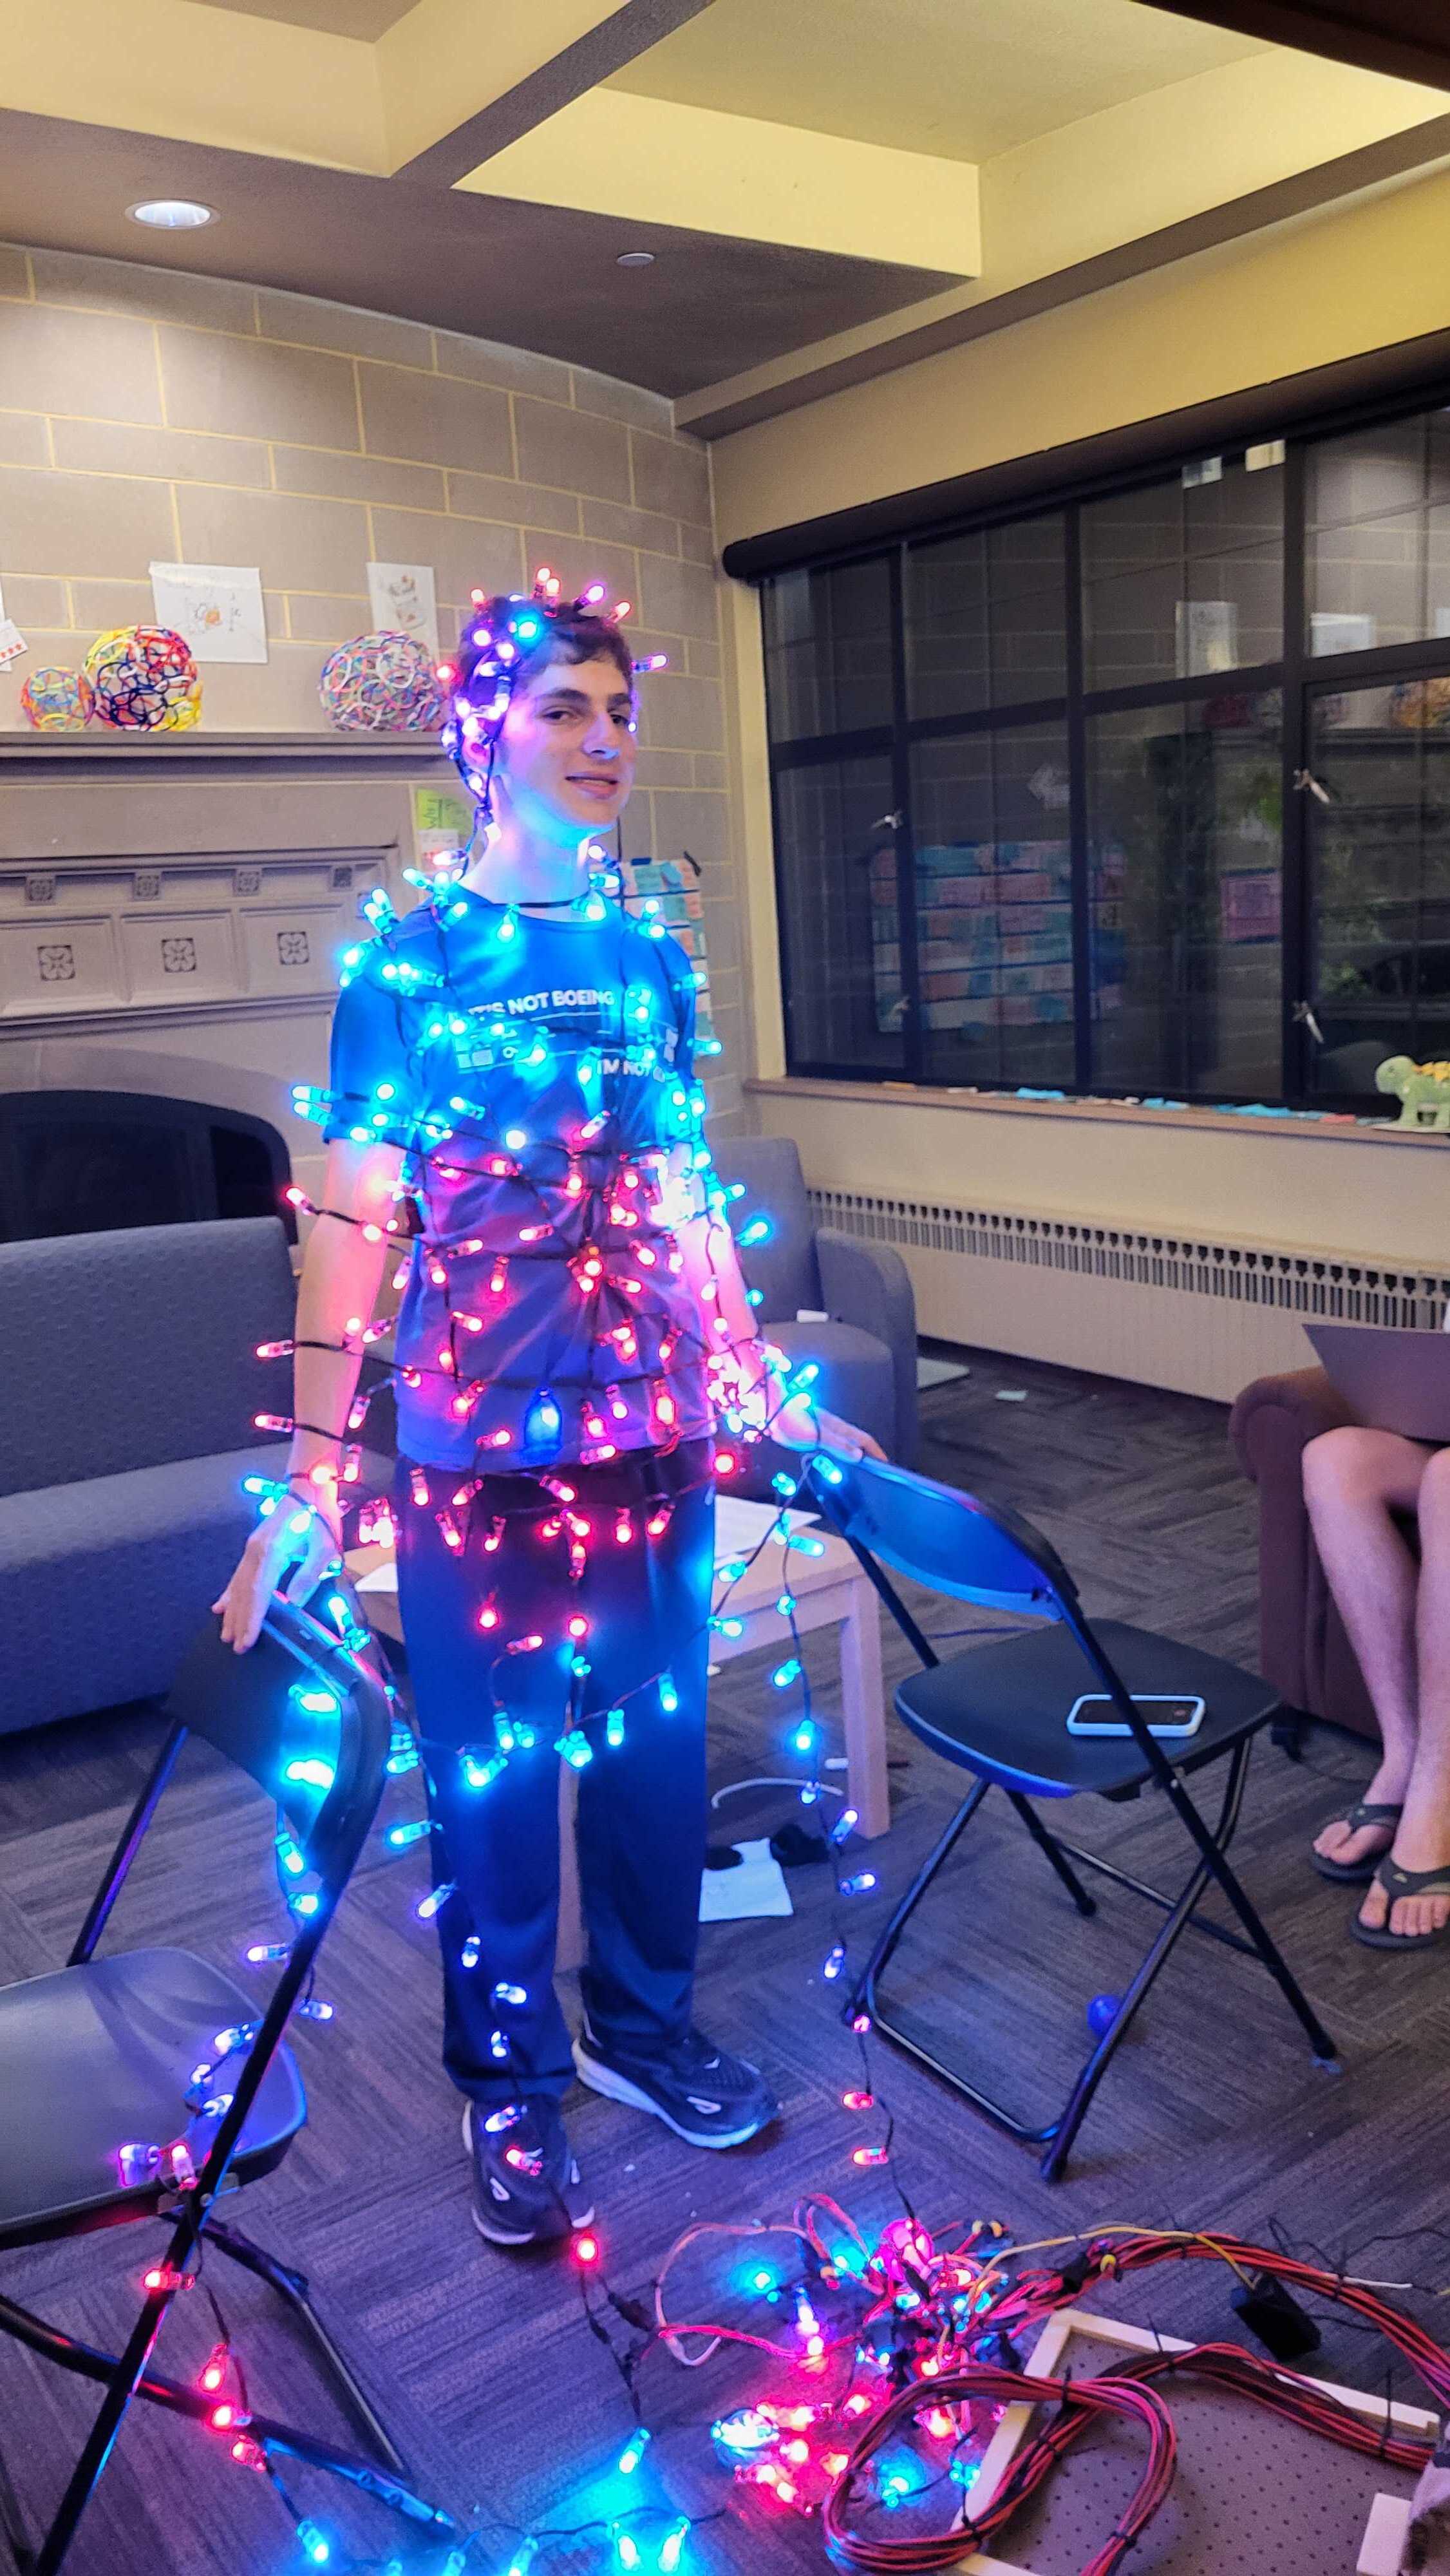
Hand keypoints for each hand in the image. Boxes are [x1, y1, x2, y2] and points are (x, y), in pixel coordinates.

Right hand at [213, 1486, 343, 1653]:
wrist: (308, 1489)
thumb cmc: (319, 1517)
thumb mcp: (324, 1547)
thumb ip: (308, 1574)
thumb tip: (293, 1602)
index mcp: (272, 1550)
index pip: (259, 1592)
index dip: (252, 1618)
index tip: (247, 1640)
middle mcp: (255, 1550)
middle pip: (244, 1592)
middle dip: (240, 1621)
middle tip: (236, 1646)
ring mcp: (251, 1548)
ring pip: (237, 1585)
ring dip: (231, 1611)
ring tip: (225, 1633)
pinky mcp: (253, 1548)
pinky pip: (237, 1574)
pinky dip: (228, 1592)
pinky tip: (219, 1606)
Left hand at [771, 1395, 885, 1461]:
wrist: (771, 1411)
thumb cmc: (791, 1419)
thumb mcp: (817, 1435)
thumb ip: (838, 1445)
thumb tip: (859, 1455)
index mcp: (838, 1427)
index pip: (864, 1440)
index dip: (876, 1452)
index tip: (885, 1464)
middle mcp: (833, 1428)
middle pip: (857, 1442)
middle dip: (869, 1454)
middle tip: (877, 1470)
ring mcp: (823, 1431)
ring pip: (846, 1444)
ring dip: (855, 1455)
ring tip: (862, 1469)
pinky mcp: (813, 1434)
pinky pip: (833, 1446)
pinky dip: (841, 1454)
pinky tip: (838, 1463)